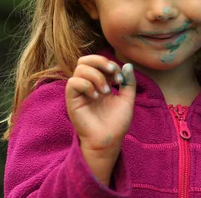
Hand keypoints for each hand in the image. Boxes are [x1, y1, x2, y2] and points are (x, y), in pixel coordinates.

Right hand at [66, 55, 135, 183]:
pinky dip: (87, 85)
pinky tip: (96, 96)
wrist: (110, 140)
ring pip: (79, 69)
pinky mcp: (72, 101)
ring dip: (97, 76)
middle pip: (84, 60)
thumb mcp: (127, 98)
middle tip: (112, 73)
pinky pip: (73, 83)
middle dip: (100, 62)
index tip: (120, 79)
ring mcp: (79, 92)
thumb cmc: (117, 122)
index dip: (110, 64)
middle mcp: (87, 85)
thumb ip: (128, 81)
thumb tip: (127, 65)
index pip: (97, 62)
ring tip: (105, 91)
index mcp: (99, 83)